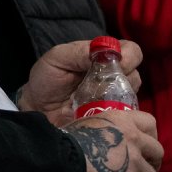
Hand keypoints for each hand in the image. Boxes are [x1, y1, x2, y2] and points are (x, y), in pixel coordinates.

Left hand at [19, 39, 144, 127]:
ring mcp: (115, 100)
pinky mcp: (113, 120)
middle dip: (121, 80)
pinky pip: (126, 118)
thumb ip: (79, 51)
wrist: (37, 110)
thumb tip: (105, 51)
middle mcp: (114, 77)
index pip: (131, 51)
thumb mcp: (56, 58)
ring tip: (91, 103)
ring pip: (131, 98)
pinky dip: (115, 116)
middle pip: (134, 76)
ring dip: (115, 99)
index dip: (129, 57)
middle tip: (98, 87)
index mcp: (102, 57)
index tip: (118, 64)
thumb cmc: (46, 80)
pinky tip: (97, 115)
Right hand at [65, 110, 161, 171]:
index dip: (150, 136)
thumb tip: (98, 140)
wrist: (62, 160)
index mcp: (122, 121)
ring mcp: (134, 163)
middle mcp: (133, 139)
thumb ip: (102, 130)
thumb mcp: (88, 124)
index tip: (144, 145)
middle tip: (143, 170)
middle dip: (153, 163)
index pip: (149, 123)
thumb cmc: (67, 140)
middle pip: (158, 152)